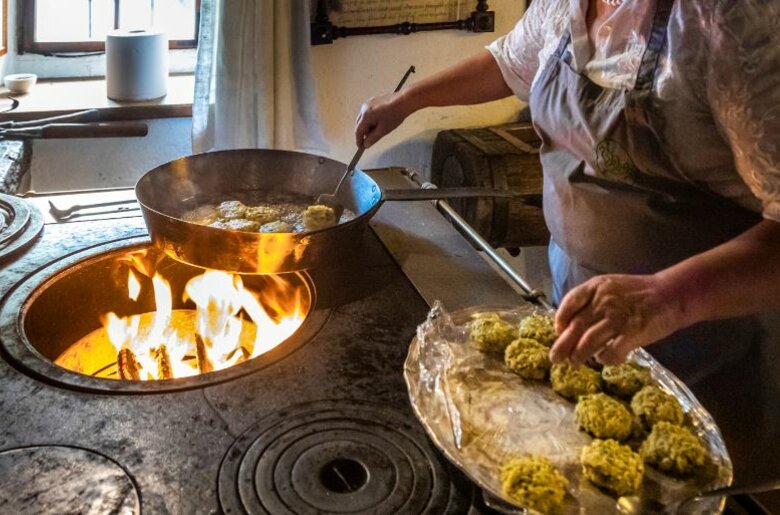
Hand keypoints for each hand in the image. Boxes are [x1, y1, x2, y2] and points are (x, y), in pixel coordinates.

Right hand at [354, 92, 412, 147]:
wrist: (403, 101)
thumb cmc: (395, 114)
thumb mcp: (383, 130)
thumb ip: (373, 138)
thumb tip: (366, 144)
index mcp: (366, 115)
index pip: (358, 131)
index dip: (359, 140)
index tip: (361, 146)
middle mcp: (364, 108)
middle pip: (359, 124)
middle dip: (364, 132)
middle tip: (370, 139)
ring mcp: (368, 103)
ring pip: (363, 118)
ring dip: (367, 125)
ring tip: (378, 129)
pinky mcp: (372, 101)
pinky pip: (367, 112)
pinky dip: (370, 119)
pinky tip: (379, 121)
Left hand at [549, 274, 682, 365]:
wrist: (671, 294)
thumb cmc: (637, 293)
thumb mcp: (610, 286)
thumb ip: (591, 300)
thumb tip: (570, 323)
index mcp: (596, 287)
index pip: (569, 303)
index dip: (560, 320)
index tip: (558, 332)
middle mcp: (604, 301)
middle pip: (576, 326)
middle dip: (562, 345)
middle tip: (555, 359)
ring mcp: (618, 317)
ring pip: (589, 342)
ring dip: (579, 356)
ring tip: (575, 363)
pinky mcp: (633, 333)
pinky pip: (611, 351)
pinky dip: (604, 359)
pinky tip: (604, 360)